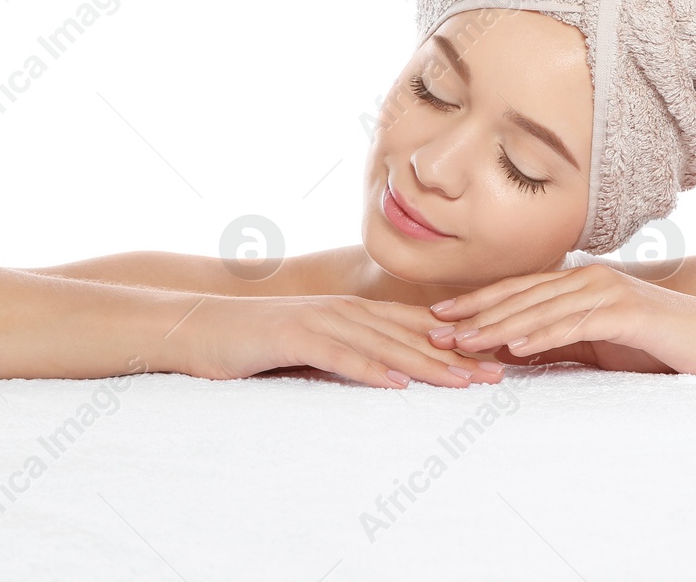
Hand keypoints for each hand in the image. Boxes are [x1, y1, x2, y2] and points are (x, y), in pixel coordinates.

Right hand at [180, 293, 506, 389]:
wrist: (199, 327)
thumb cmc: (255, 342)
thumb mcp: (310, 347)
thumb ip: (348, 354)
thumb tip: (388, 375)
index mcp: (350, 312)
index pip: (414, 328)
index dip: (456, 344)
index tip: (492, 361)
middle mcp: (343, 310)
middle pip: (410, 335)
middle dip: (456, 355)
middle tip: (496, 375)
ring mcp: (319, 320)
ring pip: (383, 343)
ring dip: (425, 363)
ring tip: (461, 382)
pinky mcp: (293, 335)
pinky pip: (338, 354)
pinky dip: (369, 368)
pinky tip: (395, 384)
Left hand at [425, 263, 695, 375]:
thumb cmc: (663, 344)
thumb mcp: (603, 344)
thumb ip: (564, 342)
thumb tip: (517, 352)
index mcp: (581, 284)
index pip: (518, 291)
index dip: (477, 302)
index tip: (438, 316)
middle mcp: (589, 279)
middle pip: (520, 295)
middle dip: (474, 312)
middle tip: (432, 328)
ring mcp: (608, 291)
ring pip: (541, 307)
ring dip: (497, 323)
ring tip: (461, 340)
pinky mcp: (626, 312)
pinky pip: (576, 324)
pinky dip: (543, 333)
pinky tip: (515, 346)